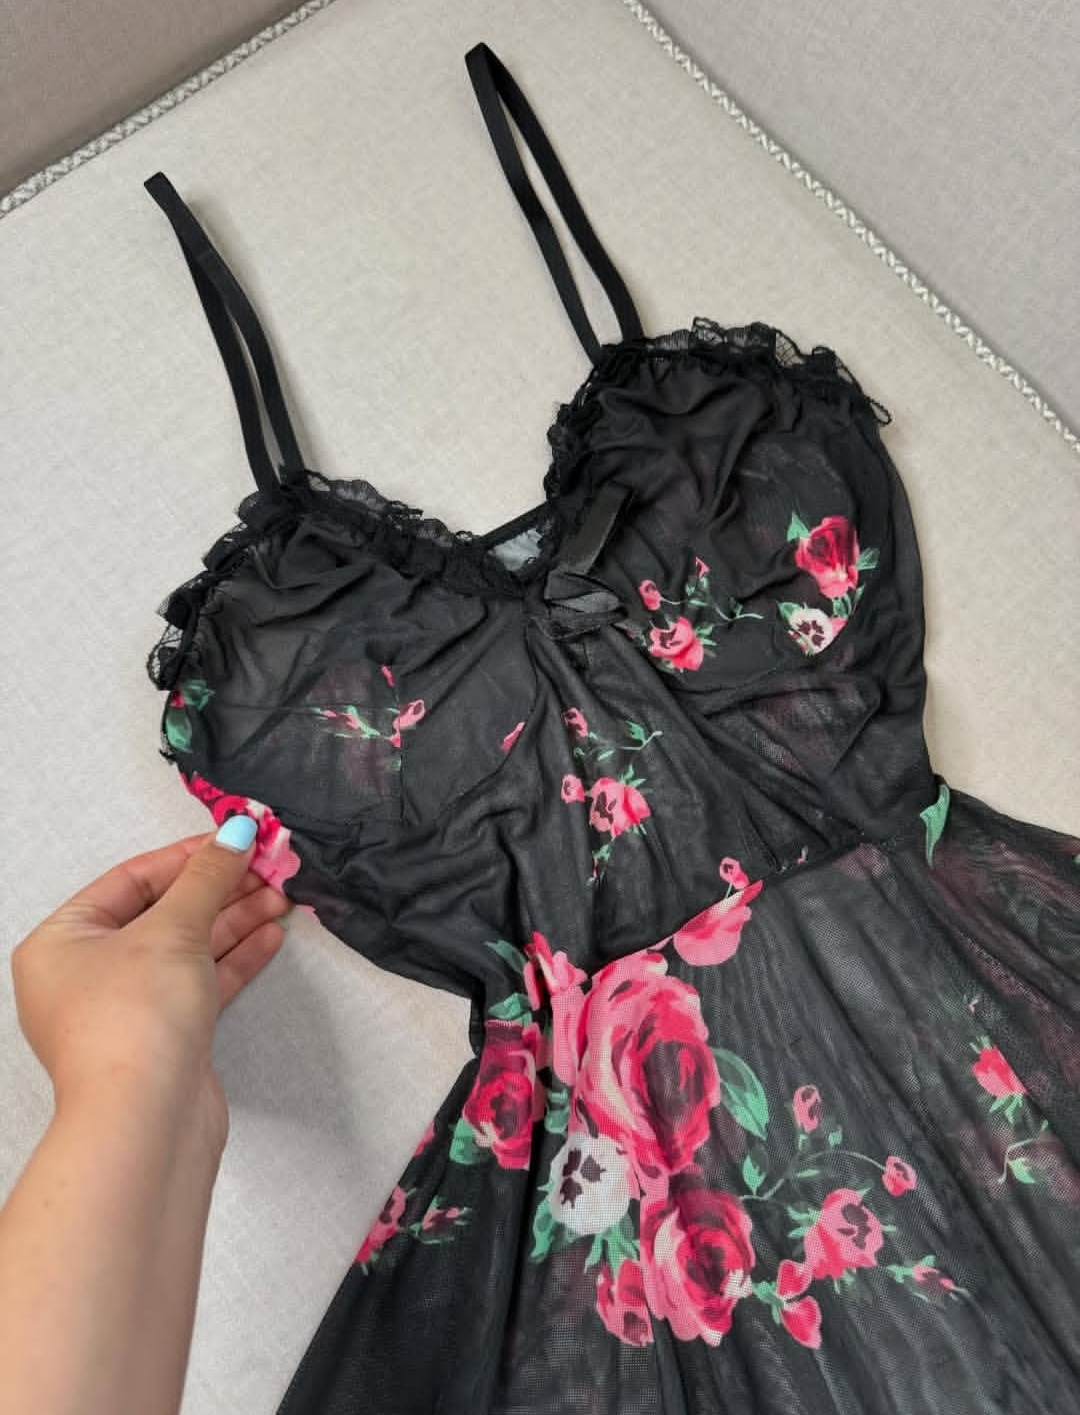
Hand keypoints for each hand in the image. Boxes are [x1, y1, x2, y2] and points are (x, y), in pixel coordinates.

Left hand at [11, 820, 291, 1159]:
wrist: (145, 1119)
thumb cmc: (130, 1028)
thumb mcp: (173, 928)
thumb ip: (208, 877)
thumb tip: (233, 836)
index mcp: (62, 942)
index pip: (132, 880)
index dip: (188, 856)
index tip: (234, 839)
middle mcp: (85, 975)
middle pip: (163, 913)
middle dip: (219, 889)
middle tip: (265, 865)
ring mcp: (125, 1009)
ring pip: (186, 949)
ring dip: (234, 920)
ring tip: (278, 897)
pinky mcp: (162, 1037)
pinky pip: (199, 983)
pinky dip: (234, 958)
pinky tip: (267, 935)